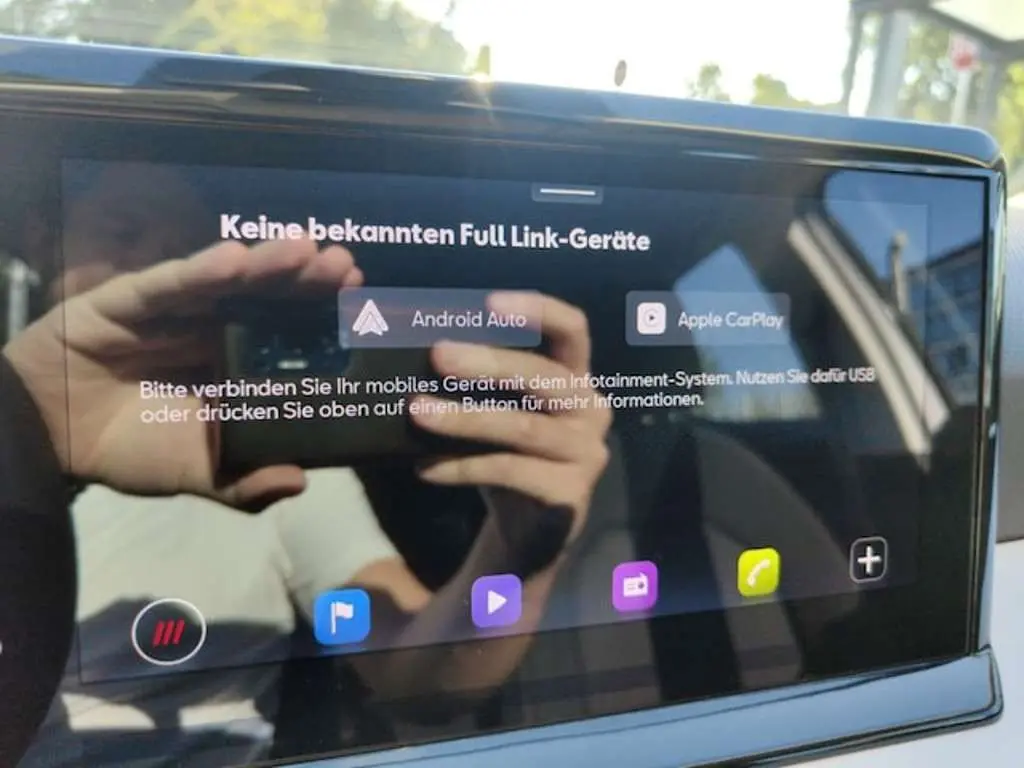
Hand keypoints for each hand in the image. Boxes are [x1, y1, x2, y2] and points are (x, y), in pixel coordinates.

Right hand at [3, 238, 362, 508]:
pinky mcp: (130, 300)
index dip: (324, 318)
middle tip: (346, 265)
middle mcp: (215, 329)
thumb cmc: (132, 447)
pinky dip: (199, 271)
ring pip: (228, 282)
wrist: (51, 437)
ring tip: (304, 250)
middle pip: (269, 299)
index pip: (289, 335)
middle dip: (308, 281)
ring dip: (267, 265)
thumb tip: (299, 481)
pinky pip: (168, 285)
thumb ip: (243, 481)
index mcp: (238, 364)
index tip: (362, 302)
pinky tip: (235, 259)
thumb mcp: (196, 473)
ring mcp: (176, 311)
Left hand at [410, 293, 611, 547]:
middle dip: (489, 363)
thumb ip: (479, 381)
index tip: (490, 302)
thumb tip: (413, 342)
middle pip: (544, 377)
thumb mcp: (499, 410)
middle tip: (438, 355)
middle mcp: (590, 410)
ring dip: (465, 418)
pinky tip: (426, 468)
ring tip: (417, 411)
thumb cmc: (508, 455)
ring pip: (522, 428)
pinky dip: (462, 468)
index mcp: (575, 378)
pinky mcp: (569, 494)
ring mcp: (585, 454)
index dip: (539, 311)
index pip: (572, 330)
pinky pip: (509, 472)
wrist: (529, 532)